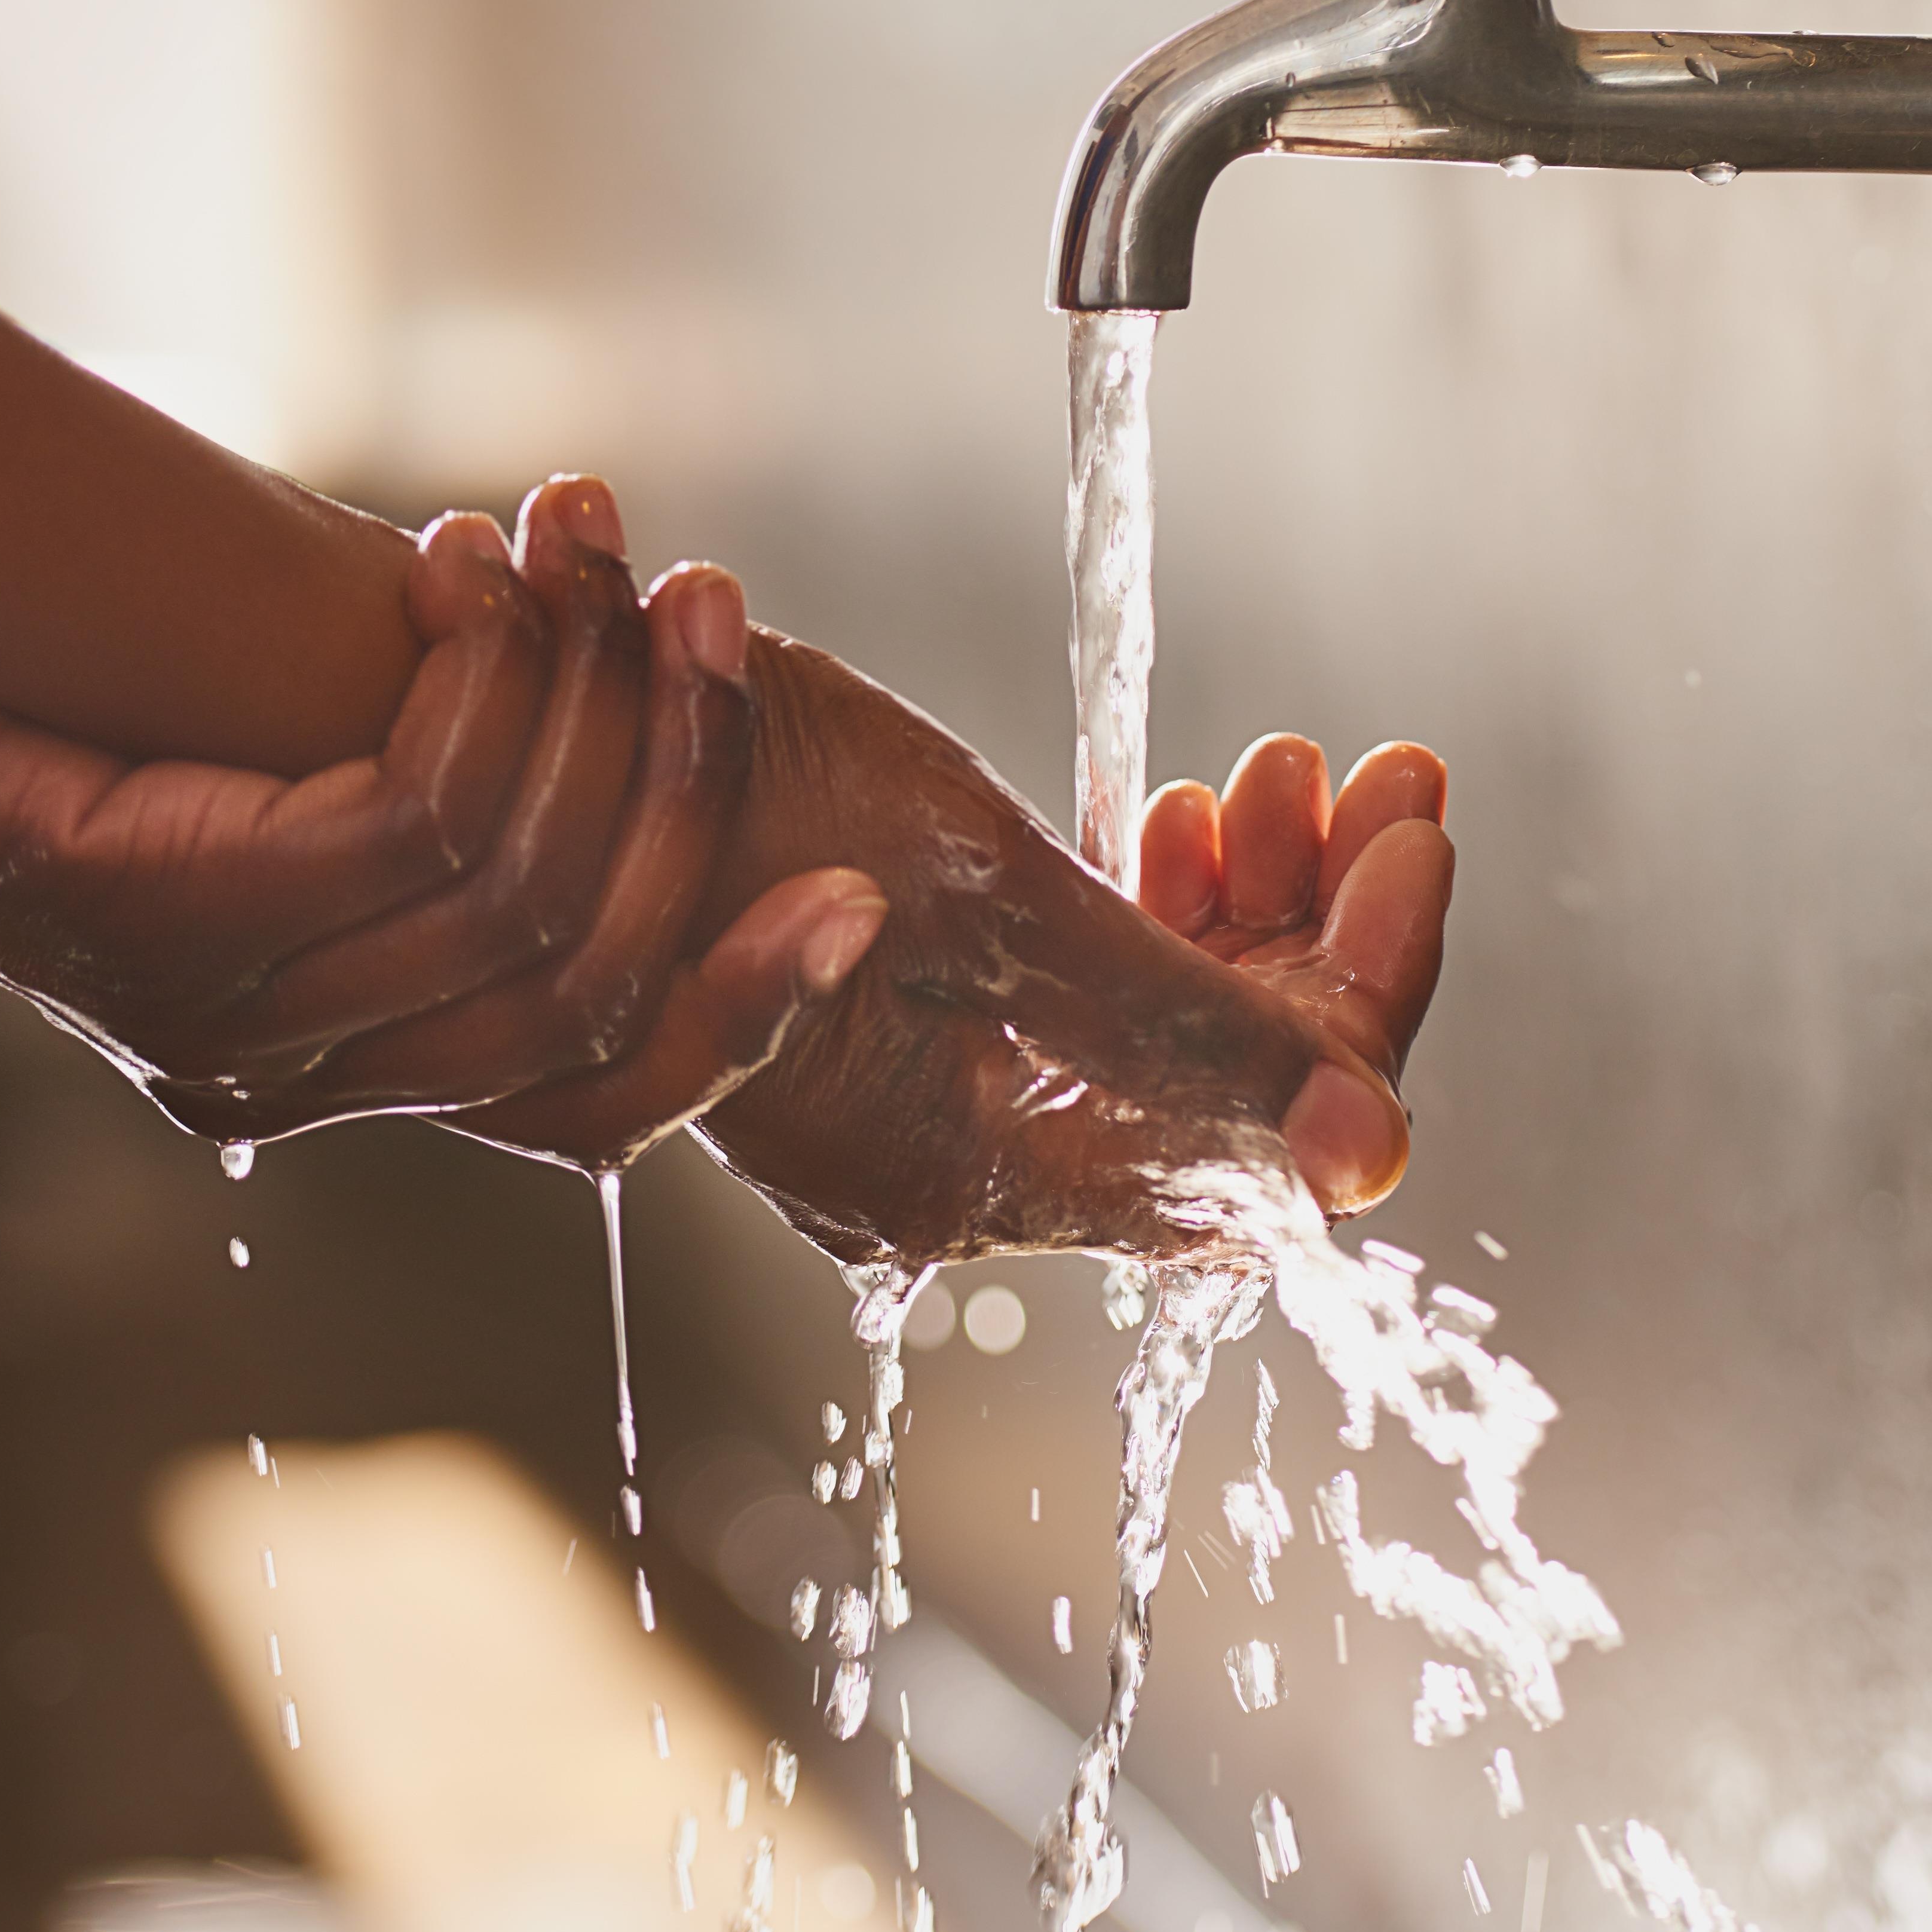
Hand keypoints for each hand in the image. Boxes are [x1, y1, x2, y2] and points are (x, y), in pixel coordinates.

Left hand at [0, 477, 884, 1164]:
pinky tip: (469, 579)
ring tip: (588, 542)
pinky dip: (477, 686)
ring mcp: (225, 1012)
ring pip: (516, 890)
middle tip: (718, 610)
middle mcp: (294, 1070)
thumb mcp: (271, 776)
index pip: (591, 1105)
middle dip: (685, 783)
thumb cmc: (37, 715)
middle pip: (585, 976)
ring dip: (587, 695)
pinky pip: (412, 825)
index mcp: (336, 1063)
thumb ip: (428, 807)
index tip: (857, 904)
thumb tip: (611, 719)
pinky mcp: (172, 919)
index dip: (738, 1016)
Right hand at [691, 642, 1452, 1265]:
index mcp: (978, 1177)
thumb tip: (1378, 1160)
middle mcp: (954, 1171)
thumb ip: (1189, 1034)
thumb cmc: (725, 813)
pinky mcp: (890, 1029)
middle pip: (1214, 1085)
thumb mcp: (990, 907)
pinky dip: (1142, 910)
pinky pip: (1070, 1006)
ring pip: (1150, 1034)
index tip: (1415, 832)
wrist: (517, 755)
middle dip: (1315, 926)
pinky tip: (1180, 817)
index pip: (1263, 1135)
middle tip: (1372, 778)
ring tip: (1275, 777)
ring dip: (1239, 903)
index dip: (1367, 987)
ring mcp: (919, 1104)